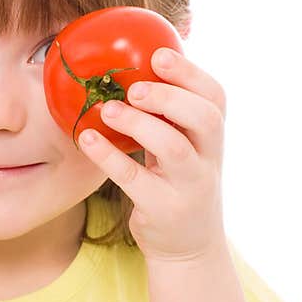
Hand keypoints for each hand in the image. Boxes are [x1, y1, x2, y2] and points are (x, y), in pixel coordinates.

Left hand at [77, 47, 226, 263]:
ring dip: (139, 124)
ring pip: (173, 148)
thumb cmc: (178, 182)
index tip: (159, 54)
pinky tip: (86, 137)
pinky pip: (135, 179)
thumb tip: (134, 65)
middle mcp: (208, 159)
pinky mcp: (163, 209)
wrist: (189, 247)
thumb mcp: (184, 147)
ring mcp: (189, 186)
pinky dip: (109, 156)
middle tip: (132, 88)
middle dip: (169, 96)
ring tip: (107, 110)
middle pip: (204, 119)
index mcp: (212, 137)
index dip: (190, 74)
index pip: (215, 97)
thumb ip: (170, 115)